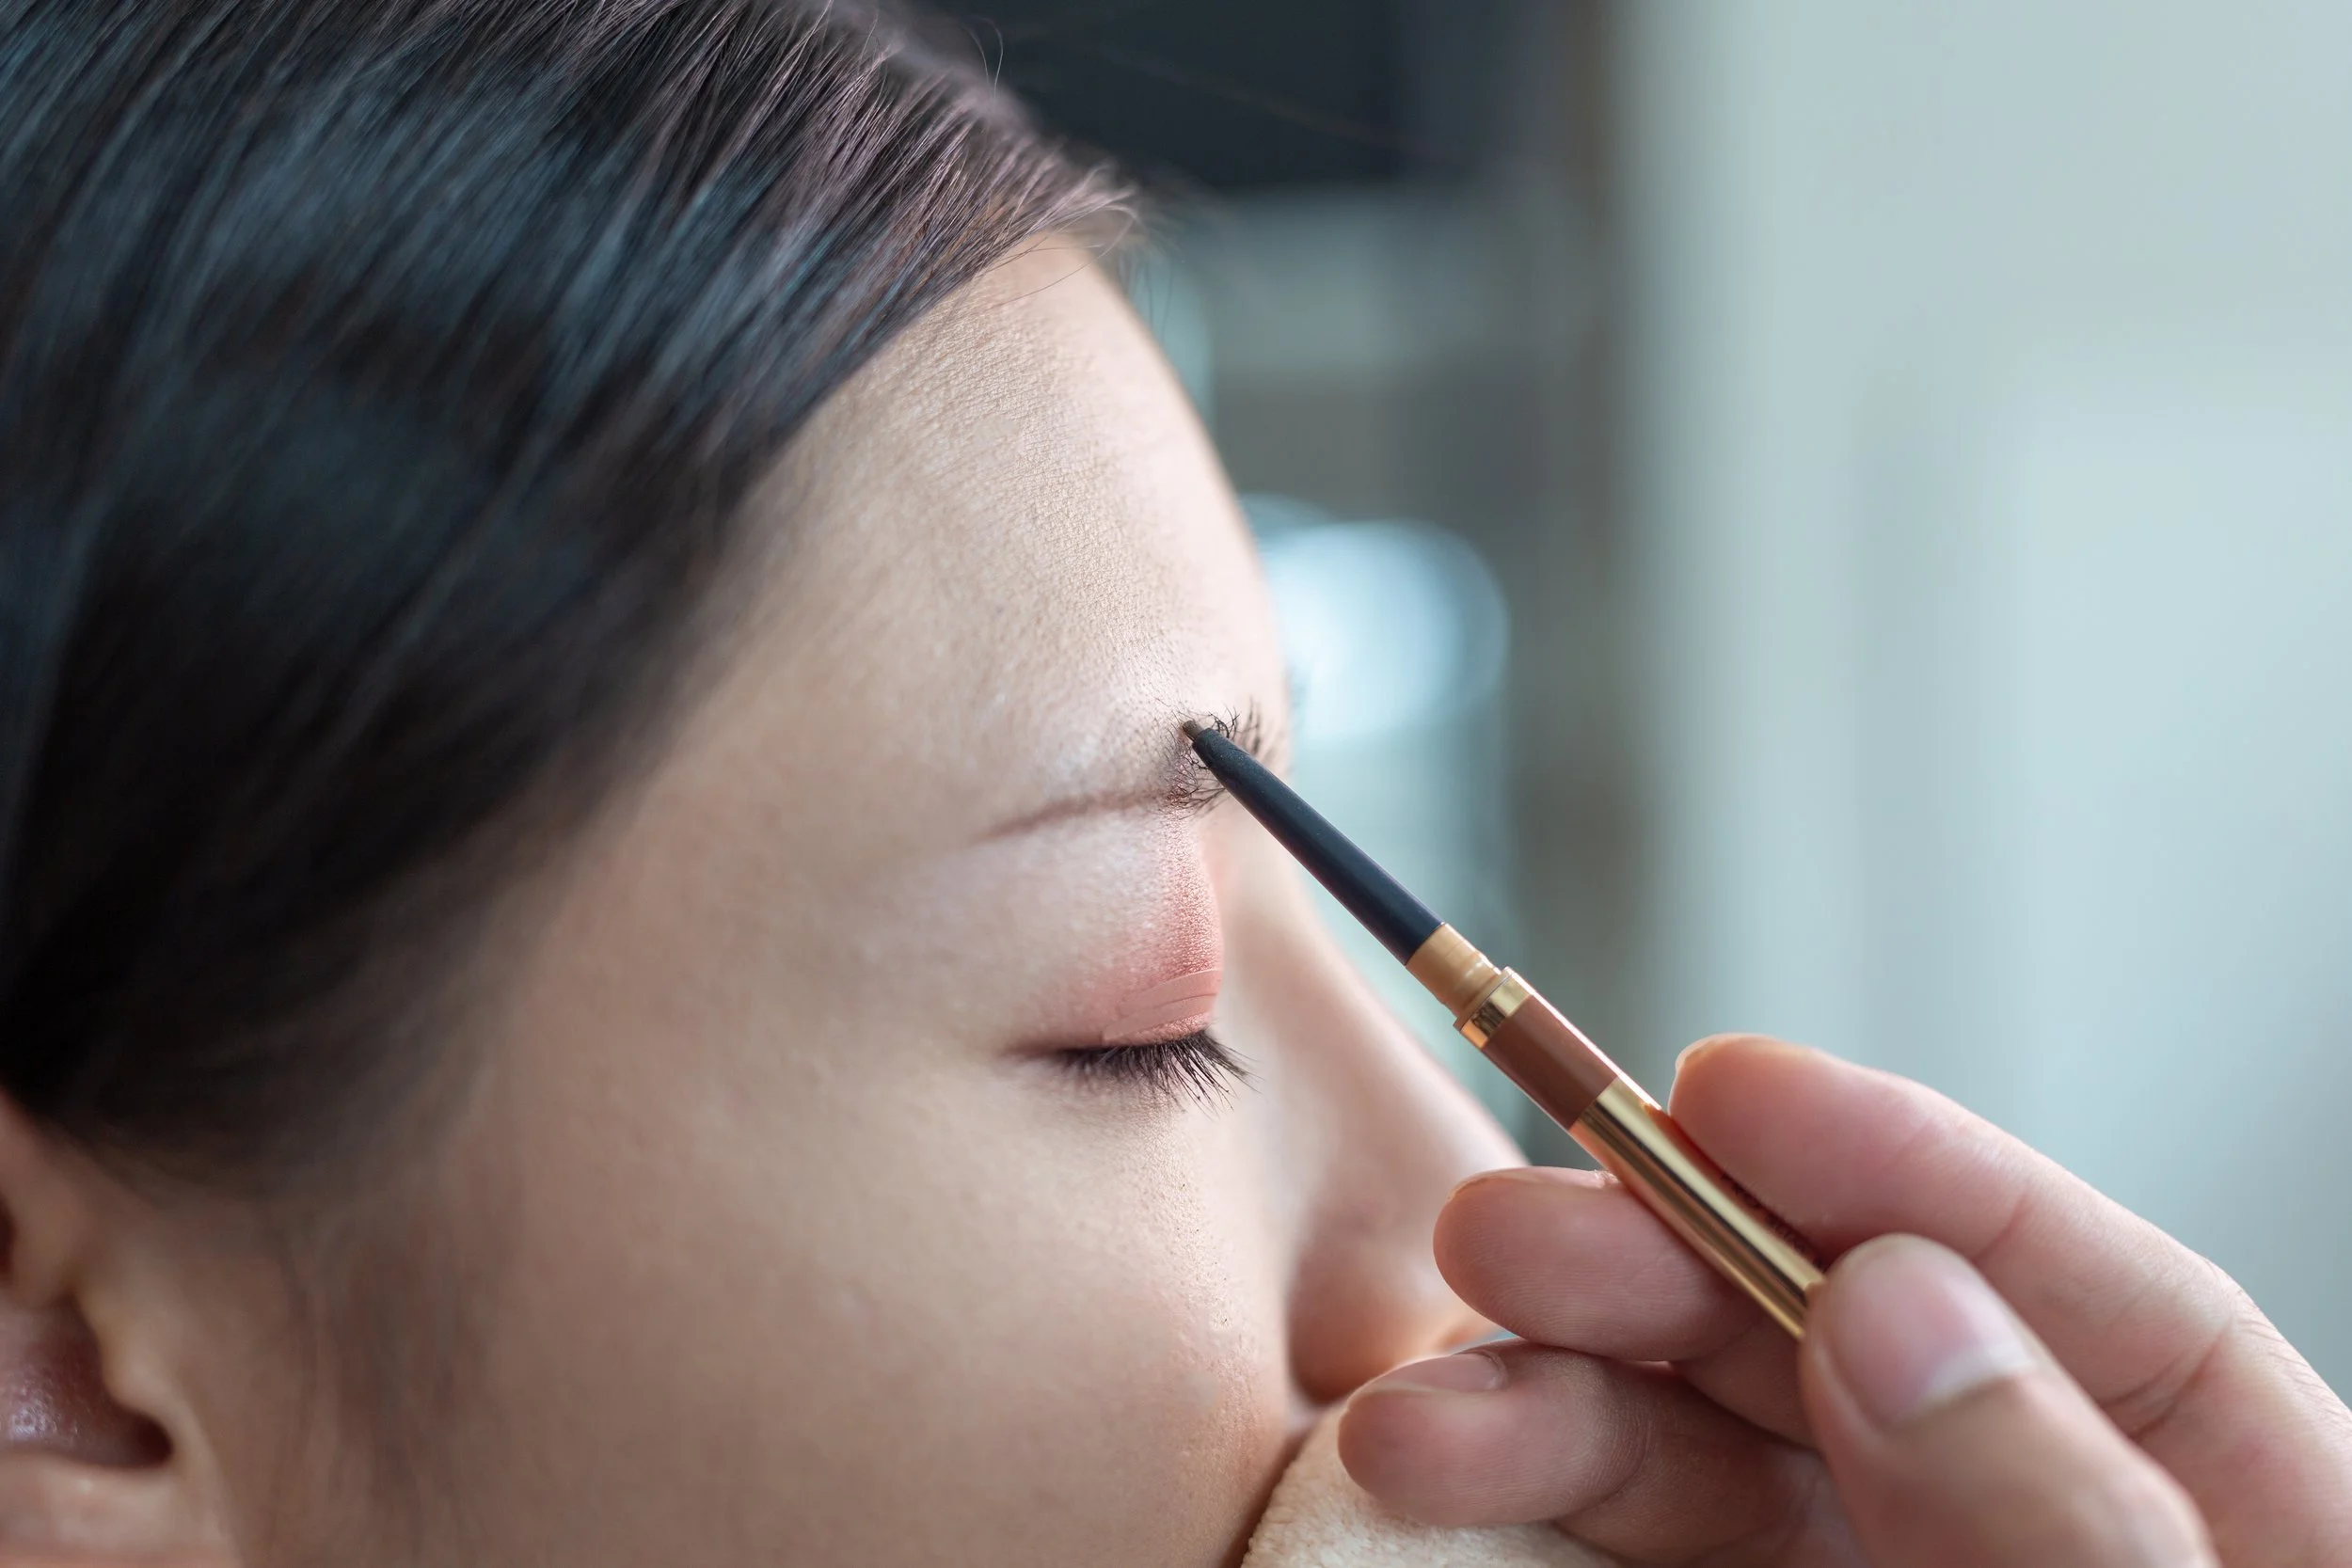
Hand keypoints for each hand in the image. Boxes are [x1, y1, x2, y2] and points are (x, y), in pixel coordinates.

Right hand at [1338, 1035, 2351, 1565]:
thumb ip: (2070, 1519)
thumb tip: (1903, 1300)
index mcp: (2249, 1527)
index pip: (2099, 1300)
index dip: (1905, 1168)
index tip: (1731, 1087)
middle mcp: (2043, 1530)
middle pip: (1858, 1352)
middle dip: (1665, 1270)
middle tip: (1507, 1230)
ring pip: (1722, 1457)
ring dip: (1552, 1397)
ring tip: (1413, 1405)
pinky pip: (1655, 1556)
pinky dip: (1546, 1497)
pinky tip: (1449, 1456)